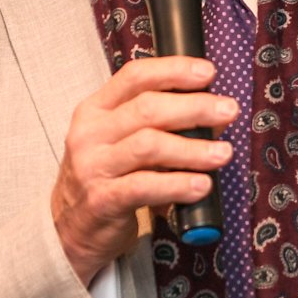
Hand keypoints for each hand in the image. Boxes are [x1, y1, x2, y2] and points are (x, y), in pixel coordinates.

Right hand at [51, 56, 237, 285]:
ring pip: (149, 146)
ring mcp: (93, 166)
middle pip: (147, 108)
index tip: (208, 73)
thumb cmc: (107, 175)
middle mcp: (91, 132)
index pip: (135, 76)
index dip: (173, 70)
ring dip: (193, 148)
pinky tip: (201, 185)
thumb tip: (213, 112)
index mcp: (96, 108)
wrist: (69, 227)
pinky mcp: (102, 200)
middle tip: (228, 110)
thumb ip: (158, 122)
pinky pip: (145, 187)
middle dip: (194, 107)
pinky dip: (178, 184)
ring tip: (223, 153)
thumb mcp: (121, 139)